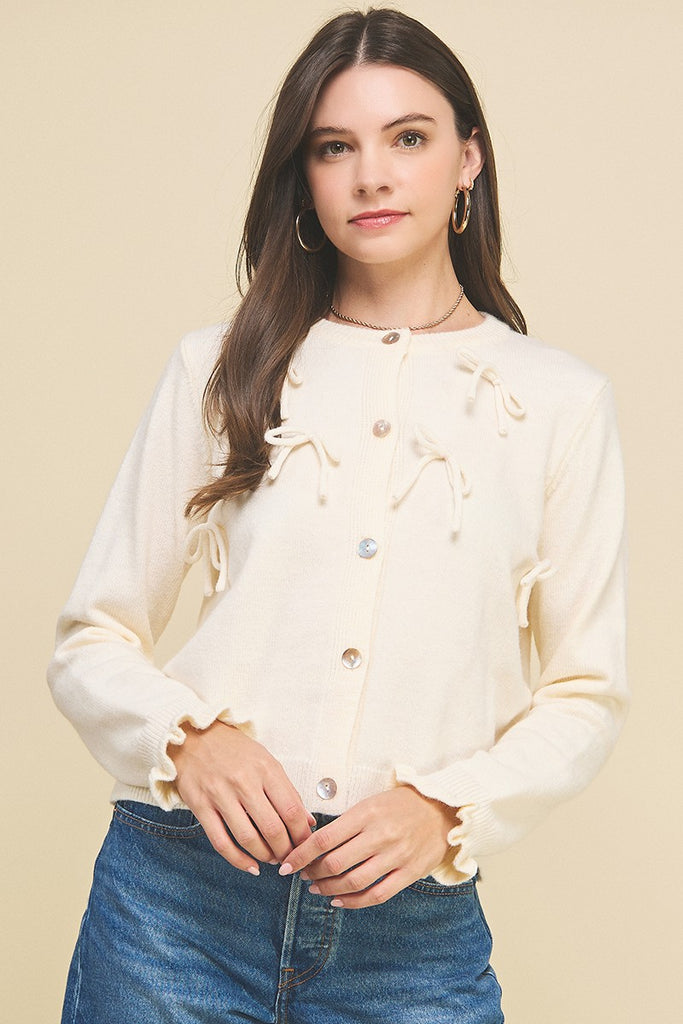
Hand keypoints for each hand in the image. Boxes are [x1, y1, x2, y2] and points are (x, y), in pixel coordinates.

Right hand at [169, 721, 314, 873]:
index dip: (302, 834)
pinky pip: (221, 842)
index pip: (291, 810)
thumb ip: (287, 791)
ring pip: (248, 838)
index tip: (305, 845)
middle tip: (290, 857)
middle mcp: (244, 782)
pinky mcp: (200, 806)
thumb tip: (307, 822)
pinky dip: (238, 860)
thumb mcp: (266, 762)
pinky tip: (250, 866)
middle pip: (272, 828)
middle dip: (286, 851)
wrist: (193, 737)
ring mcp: (220, 795)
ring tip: (272, 859)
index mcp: (265, 769)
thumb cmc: (234, 750)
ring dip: (264, 856)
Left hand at [279, 787, 459, 908]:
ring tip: (316, 889)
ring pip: (353, 882)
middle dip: (312, 873)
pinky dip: (354, 902)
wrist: (440, 810)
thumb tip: (313, 845)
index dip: (300, 855)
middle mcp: (379, 835)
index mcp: (366, 814)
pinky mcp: (408, 873)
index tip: (286, 864)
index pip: (324, 839)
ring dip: (329, 889)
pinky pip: (377, 894)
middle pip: (335, 863)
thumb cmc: (399, 805)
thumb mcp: (369, 803)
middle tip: (302, 876)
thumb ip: (345, 824)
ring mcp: (395, 856)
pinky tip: (339, 901)